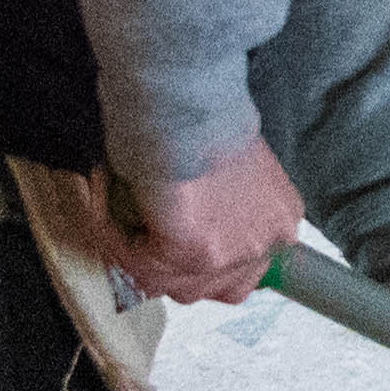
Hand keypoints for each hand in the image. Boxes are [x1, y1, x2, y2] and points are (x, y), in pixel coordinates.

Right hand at [88, 135, 305, 305]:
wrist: (189, 101)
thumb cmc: (204, 119)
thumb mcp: (234, 172)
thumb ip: (224, 210)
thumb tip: (190, 231)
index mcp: (281, 221)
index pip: (247, 274)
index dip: (206, 268)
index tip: (177, 252)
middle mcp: (267, 244)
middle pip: (213, 289)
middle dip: (173, 272)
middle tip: (141, 241)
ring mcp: (232, 254)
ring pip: (171, 284)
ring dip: (137, 255)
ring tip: (117, 218)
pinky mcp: (192, 254)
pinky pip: (139, 266)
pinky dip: (116, 240)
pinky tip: (108, 209)